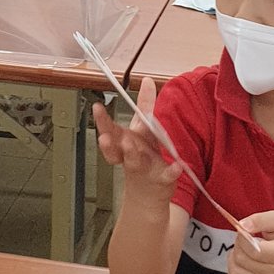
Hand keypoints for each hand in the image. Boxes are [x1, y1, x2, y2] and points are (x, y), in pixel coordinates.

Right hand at [92, 77, 180, 195]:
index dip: (102, 120)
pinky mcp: (161, 179)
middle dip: (109, 142)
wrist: (148, 194)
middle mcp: (129, 155)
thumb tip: (147, 79)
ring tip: (130, 145)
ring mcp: (143, 168)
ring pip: (133, 161)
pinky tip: (177, 166)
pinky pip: (166, 175)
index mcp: (123, 141)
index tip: (97, 107)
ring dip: (130, 153)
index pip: (109, 130)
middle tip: (104, 136)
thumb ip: (145, 105)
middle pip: (115, 148)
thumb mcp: (143, 129)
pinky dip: (171, 171)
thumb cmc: (142, 156)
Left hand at [228, 211, 273, 273]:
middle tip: (247, 239)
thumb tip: (241, 226)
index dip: (243, 238)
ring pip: (235, 272)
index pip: (254, 251)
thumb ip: (260, 220)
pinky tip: (243, 263)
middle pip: (241, 260)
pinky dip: (234, 272)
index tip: (245, 231)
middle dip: (238, 245)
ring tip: (245, 251)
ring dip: (234, 258)